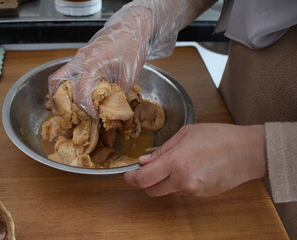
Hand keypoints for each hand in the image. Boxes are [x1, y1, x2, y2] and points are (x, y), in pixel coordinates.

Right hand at [48, 7, 155, 117]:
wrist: (131, 27)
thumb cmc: (132, 46)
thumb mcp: (130, 75)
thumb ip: (118, 93)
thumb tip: (109, 110)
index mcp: (92, 63)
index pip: (80, 93)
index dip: (87, 109)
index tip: (96, 114)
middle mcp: (80, 60)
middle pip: (56, 84)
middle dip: (62, 103)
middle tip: (72, 115)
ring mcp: (77, 58)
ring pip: (57, 78)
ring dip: (60, 95)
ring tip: (70, 109)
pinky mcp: (79, 58)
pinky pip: (65, 74)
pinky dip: (66, 87)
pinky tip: (77, 97)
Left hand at [124, 123, 266, 196]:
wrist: (248, 152)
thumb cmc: (220, 137)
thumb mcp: (187, 133)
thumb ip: (163, 149)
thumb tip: (145, 161)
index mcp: (177, 161)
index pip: (144, 178)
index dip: (131, 178)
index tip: (127, 174)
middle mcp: (183, 180)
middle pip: (151, 190)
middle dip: (144, 182)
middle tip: (145, 170)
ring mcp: (193, 190)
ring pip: (166, 191)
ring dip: (162, 181)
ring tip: (174, 164)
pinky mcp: (202, 195)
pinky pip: (182, 191)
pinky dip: (178, 183)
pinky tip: (188, 169)